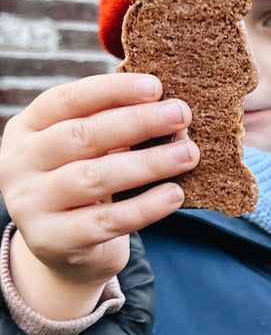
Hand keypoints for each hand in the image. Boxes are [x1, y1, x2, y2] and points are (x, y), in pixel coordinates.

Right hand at [0, 73, 197, 318]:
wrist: (64, 248)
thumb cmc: (84, 181)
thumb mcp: (87, 150)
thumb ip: (114, 125)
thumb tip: (169, 107)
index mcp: (26, 130)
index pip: (66, 100)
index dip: (111, 90)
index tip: (156, 86)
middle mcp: (19, 165)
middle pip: (81, 136)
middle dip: (137, 122)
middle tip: (180, 114)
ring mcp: (31, 205)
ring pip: (94, 177)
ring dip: (148, 163)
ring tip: (188, 153)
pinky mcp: (55, 240)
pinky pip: (107, 220)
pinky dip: (145, 207)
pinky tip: (175, 194)